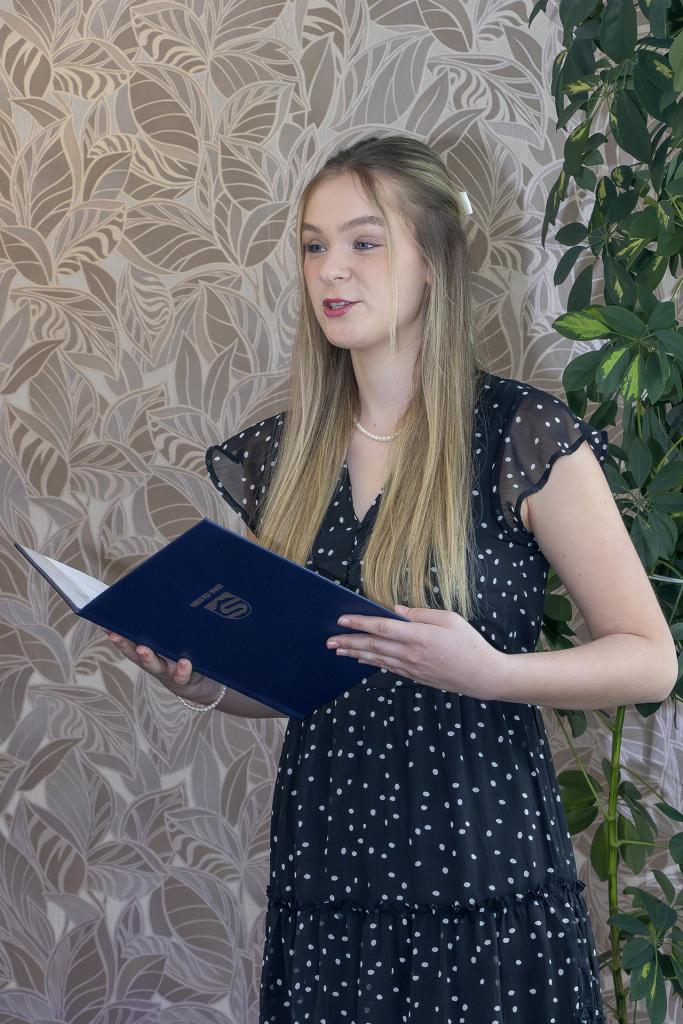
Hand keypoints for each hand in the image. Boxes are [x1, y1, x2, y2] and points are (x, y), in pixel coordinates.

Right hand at [104, 631, 206, 699]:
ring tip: (143, 649)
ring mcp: (165, 670)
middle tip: (115, 635)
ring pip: (154, 666)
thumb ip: (158, 625)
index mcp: (144, 649)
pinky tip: (184, 662)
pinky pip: (181, 675)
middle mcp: (151, 661)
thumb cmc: (176, 654)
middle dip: (124, 644)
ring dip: (147, 658)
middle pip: (134, 653)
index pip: (126, 640)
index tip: (105, 624)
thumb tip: (148, 600)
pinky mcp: (182, 677)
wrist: (194, 681)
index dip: (114, 633)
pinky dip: (182, 670)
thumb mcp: (166, 639)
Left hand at [326, 603, 507, 699]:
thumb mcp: (450, 620)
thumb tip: (396, 610)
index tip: (342, 619)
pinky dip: (371, 663)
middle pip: (373, 646)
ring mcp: (411, 668)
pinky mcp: (414, 676)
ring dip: (355, 654)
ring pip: (377, 659)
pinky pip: (387, 668)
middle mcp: (411, 653)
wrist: (482, 676)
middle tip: (329, 640)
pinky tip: (361, 660)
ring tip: (338, 650)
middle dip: (349, 642)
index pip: (382, 628)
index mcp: (419, 636)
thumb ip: (420, 614)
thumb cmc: (469, 643)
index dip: (360, 623)